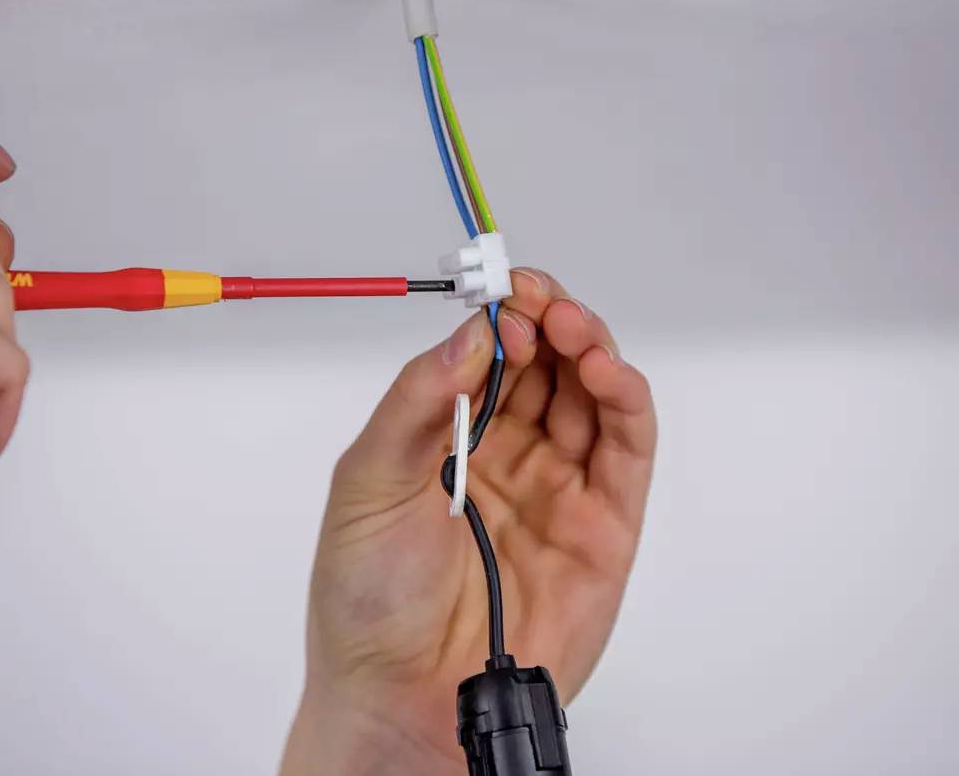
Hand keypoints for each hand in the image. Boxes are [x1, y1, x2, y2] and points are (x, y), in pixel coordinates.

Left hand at [283, 269, 655, 773]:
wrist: (401, 700)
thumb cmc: (367, 602)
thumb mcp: (367, 483)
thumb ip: (418, 405)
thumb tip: (466, 337)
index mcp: (448, 443)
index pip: (489, 358)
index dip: (499, 319)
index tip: (499, 294)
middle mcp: (507, 459)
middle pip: (548, 366)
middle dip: (548, 321)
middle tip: (536, 302)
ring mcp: (558, 490)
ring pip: (592, 397)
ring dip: (590, 348)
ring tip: (569, 328)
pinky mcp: (603, 528)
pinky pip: (627, 452)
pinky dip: (626, 402)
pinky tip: (606, 371)